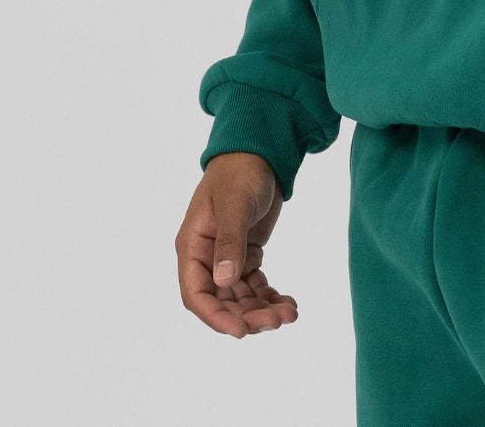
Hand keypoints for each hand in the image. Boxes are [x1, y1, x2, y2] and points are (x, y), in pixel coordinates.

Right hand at [175, 152, 298, 337]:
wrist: (257, 152)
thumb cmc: (240, 173)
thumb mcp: (235, 204)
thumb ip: (229, 241)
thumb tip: (223, 281)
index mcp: (193, 247)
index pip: (196, 294)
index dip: (216, 317)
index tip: (241, 332)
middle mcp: (206, 258)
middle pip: (222, 302)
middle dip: (248, 316)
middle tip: (278, 321)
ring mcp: (226, 259)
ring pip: (240, 298)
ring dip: (262, 310)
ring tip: (290, 313)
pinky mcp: (246, 255)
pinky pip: (254, 286)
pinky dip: (269, 297)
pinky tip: (289, 302)